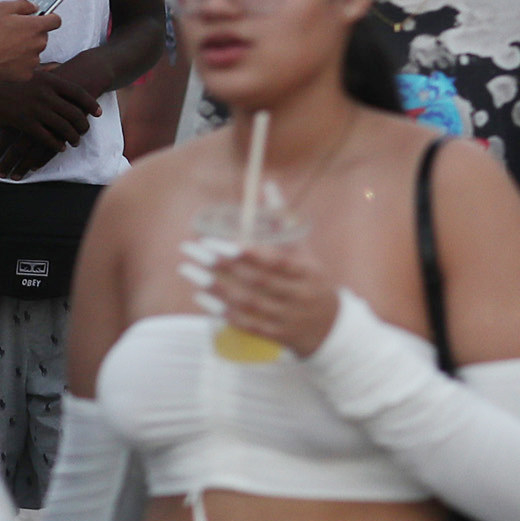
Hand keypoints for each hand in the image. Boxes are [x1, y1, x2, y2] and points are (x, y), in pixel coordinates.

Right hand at [0, 0, 63, 80]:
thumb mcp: (2, 8)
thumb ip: (23, 4)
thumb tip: (34, 7)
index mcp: (36, 27)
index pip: (55, 21)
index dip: (49, 18)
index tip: (41, 18)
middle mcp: (39, 44)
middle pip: (42, 36)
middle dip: (31, 34)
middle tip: (12, 33)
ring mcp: (34, 60)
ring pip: (34, 51)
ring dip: (25, 49)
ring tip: (5, 47)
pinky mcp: (26, 74)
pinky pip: (26, 66)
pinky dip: (18, 64)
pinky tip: (5, 59)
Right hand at [0, 68, 94, 171]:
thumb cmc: (6, 75)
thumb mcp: (30, 69)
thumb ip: (47, 70)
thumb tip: (60, 67)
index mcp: (51, 81)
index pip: (78, 93)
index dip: (91, 104)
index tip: (98, 112)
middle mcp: (47, 95)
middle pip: (74, 112)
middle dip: (83, 124)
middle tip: (86, 130)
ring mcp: (36, 109)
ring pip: (63, 127)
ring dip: (72, 136)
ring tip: (75, 141)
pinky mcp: (24, 122)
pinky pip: (46, 137)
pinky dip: (55, 144)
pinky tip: (59, 147)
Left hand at [187, 236, 342, 356]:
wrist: (330, 326)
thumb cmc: (312, 281)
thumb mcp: (306, 253)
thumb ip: (284, 222)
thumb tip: (267, 186)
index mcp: (308, 272)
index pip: (277, 262)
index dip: (250, 254)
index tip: (221, 241)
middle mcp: (298, 295)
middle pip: (257, 281)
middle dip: (222, 265)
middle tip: (194, 249)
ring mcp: (286, 317)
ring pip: (247, 303)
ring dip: (215, 287)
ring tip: (189, 270)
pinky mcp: (274, 334)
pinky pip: (245, 323)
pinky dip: (221, 311)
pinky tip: (200, 296)